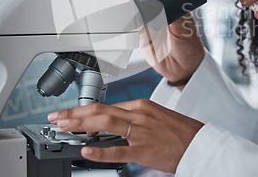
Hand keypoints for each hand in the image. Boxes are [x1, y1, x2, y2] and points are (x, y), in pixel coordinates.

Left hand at [47, 99, 203, 172]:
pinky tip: (86, 151)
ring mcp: (141, 132)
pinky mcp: (145, 150)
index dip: (83, 110)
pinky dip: (100, 150)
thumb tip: (111, 122)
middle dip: (75, 113)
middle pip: (100, 110)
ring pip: (105, 124)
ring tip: (64, 127)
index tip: (69, 114)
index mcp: (140, 106)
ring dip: (81, 124)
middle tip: (56, 117)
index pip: (105, 105)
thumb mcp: (155, 116)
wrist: (201, 142)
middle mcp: (138, 114)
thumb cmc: (179, 131)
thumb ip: (132, 118)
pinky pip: (119, 150)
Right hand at [125, 0, 204, 88]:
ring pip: (138, 5)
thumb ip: (175, 19)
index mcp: (175, 7)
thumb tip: (165, 8)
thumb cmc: (190, 48)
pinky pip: (131, 22)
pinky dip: (126, 14)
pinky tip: (123, 7)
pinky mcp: (141, 35)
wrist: (183, 70)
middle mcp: (161, 13)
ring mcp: (150, 23)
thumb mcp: (186, 30)